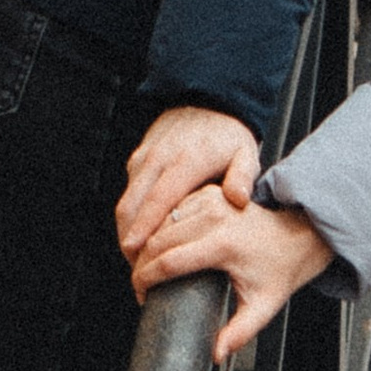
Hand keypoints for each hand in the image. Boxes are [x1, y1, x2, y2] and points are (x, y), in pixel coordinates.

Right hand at [116, 105, 259, 260]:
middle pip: (132, 205)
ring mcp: (145, 158)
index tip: (136, 252)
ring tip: (138, 259)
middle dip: (129, 239)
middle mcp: (160, 159)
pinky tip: (141, 236)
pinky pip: (128, 192)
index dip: (144, 228)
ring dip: (126, 230)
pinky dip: (130, 216)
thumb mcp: (246, 154)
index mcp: (186, 161)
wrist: (207, 102)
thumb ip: (243, 177)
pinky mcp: (138, 159)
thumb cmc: (228, 136)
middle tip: (137, 268)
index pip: (158, 200)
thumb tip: (238, 200)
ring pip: (125, 201)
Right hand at [131, 183, 333, 354]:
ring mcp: (211, 201)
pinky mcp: (209, 194)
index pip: (168, 262)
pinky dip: (159, 227)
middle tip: (139, 287)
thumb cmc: (279, 271)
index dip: (146, 281)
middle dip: (140, 265)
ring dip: (146, 244)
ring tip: (144, 268)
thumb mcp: (263, 306)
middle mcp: (215, 217)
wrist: (297, 236)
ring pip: (160, 222)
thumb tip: (216, 355)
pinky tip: (156, 246)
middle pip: (157, 240)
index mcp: (223, 244)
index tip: (141, 296)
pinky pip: (172, 209)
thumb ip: (240, 333)